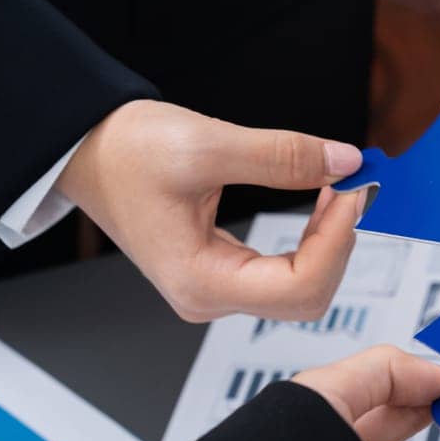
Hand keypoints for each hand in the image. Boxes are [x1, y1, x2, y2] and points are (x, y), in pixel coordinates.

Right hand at [58, 100, 367, 321]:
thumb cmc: (125, 152)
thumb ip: (281, 157)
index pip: (300, 286)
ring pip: (300, 285)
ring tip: (340, 189)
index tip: (354, 191)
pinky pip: (284, 271)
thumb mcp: (206, 144)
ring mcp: (214, 288)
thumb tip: (345, 163)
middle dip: (340, 242)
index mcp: (198, 280)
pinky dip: (313, 239)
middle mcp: (206, 296)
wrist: (85, 150)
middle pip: (306, 295)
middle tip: (355, 187)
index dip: (339, 240)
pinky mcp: (220, 271)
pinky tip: (320, 202)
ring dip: (330, 241)